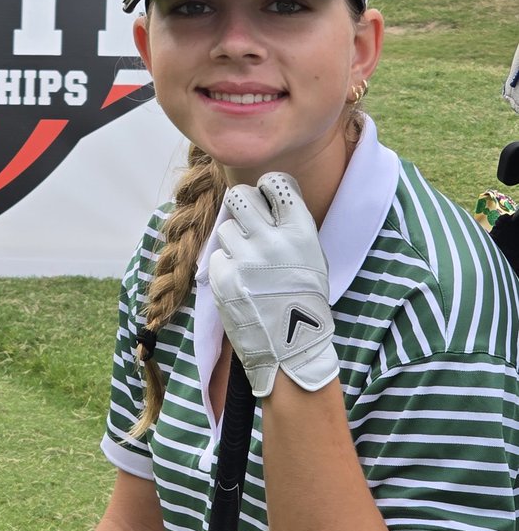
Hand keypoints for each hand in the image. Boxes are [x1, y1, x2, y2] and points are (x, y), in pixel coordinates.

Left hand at [208, 172, 337, 397]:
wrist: (289, 346)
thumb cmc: (304, 300)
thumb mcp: (312, 257)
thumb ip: (290, 227)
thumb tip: (267, 198)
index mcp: (300, 231)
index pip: (276, 183)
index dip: (268, 188)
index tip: (266, 197)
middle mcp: (271, 239)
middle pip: (240, 196)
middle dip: (241, 204)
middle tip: (247, 218)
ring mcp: (244, 258)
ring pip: (226, 228)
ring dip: (234, 241)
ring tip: (249, 263)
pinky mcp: (223, 276)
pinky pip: (217, 255)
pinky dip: (226, 266)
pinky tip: (241, 282)